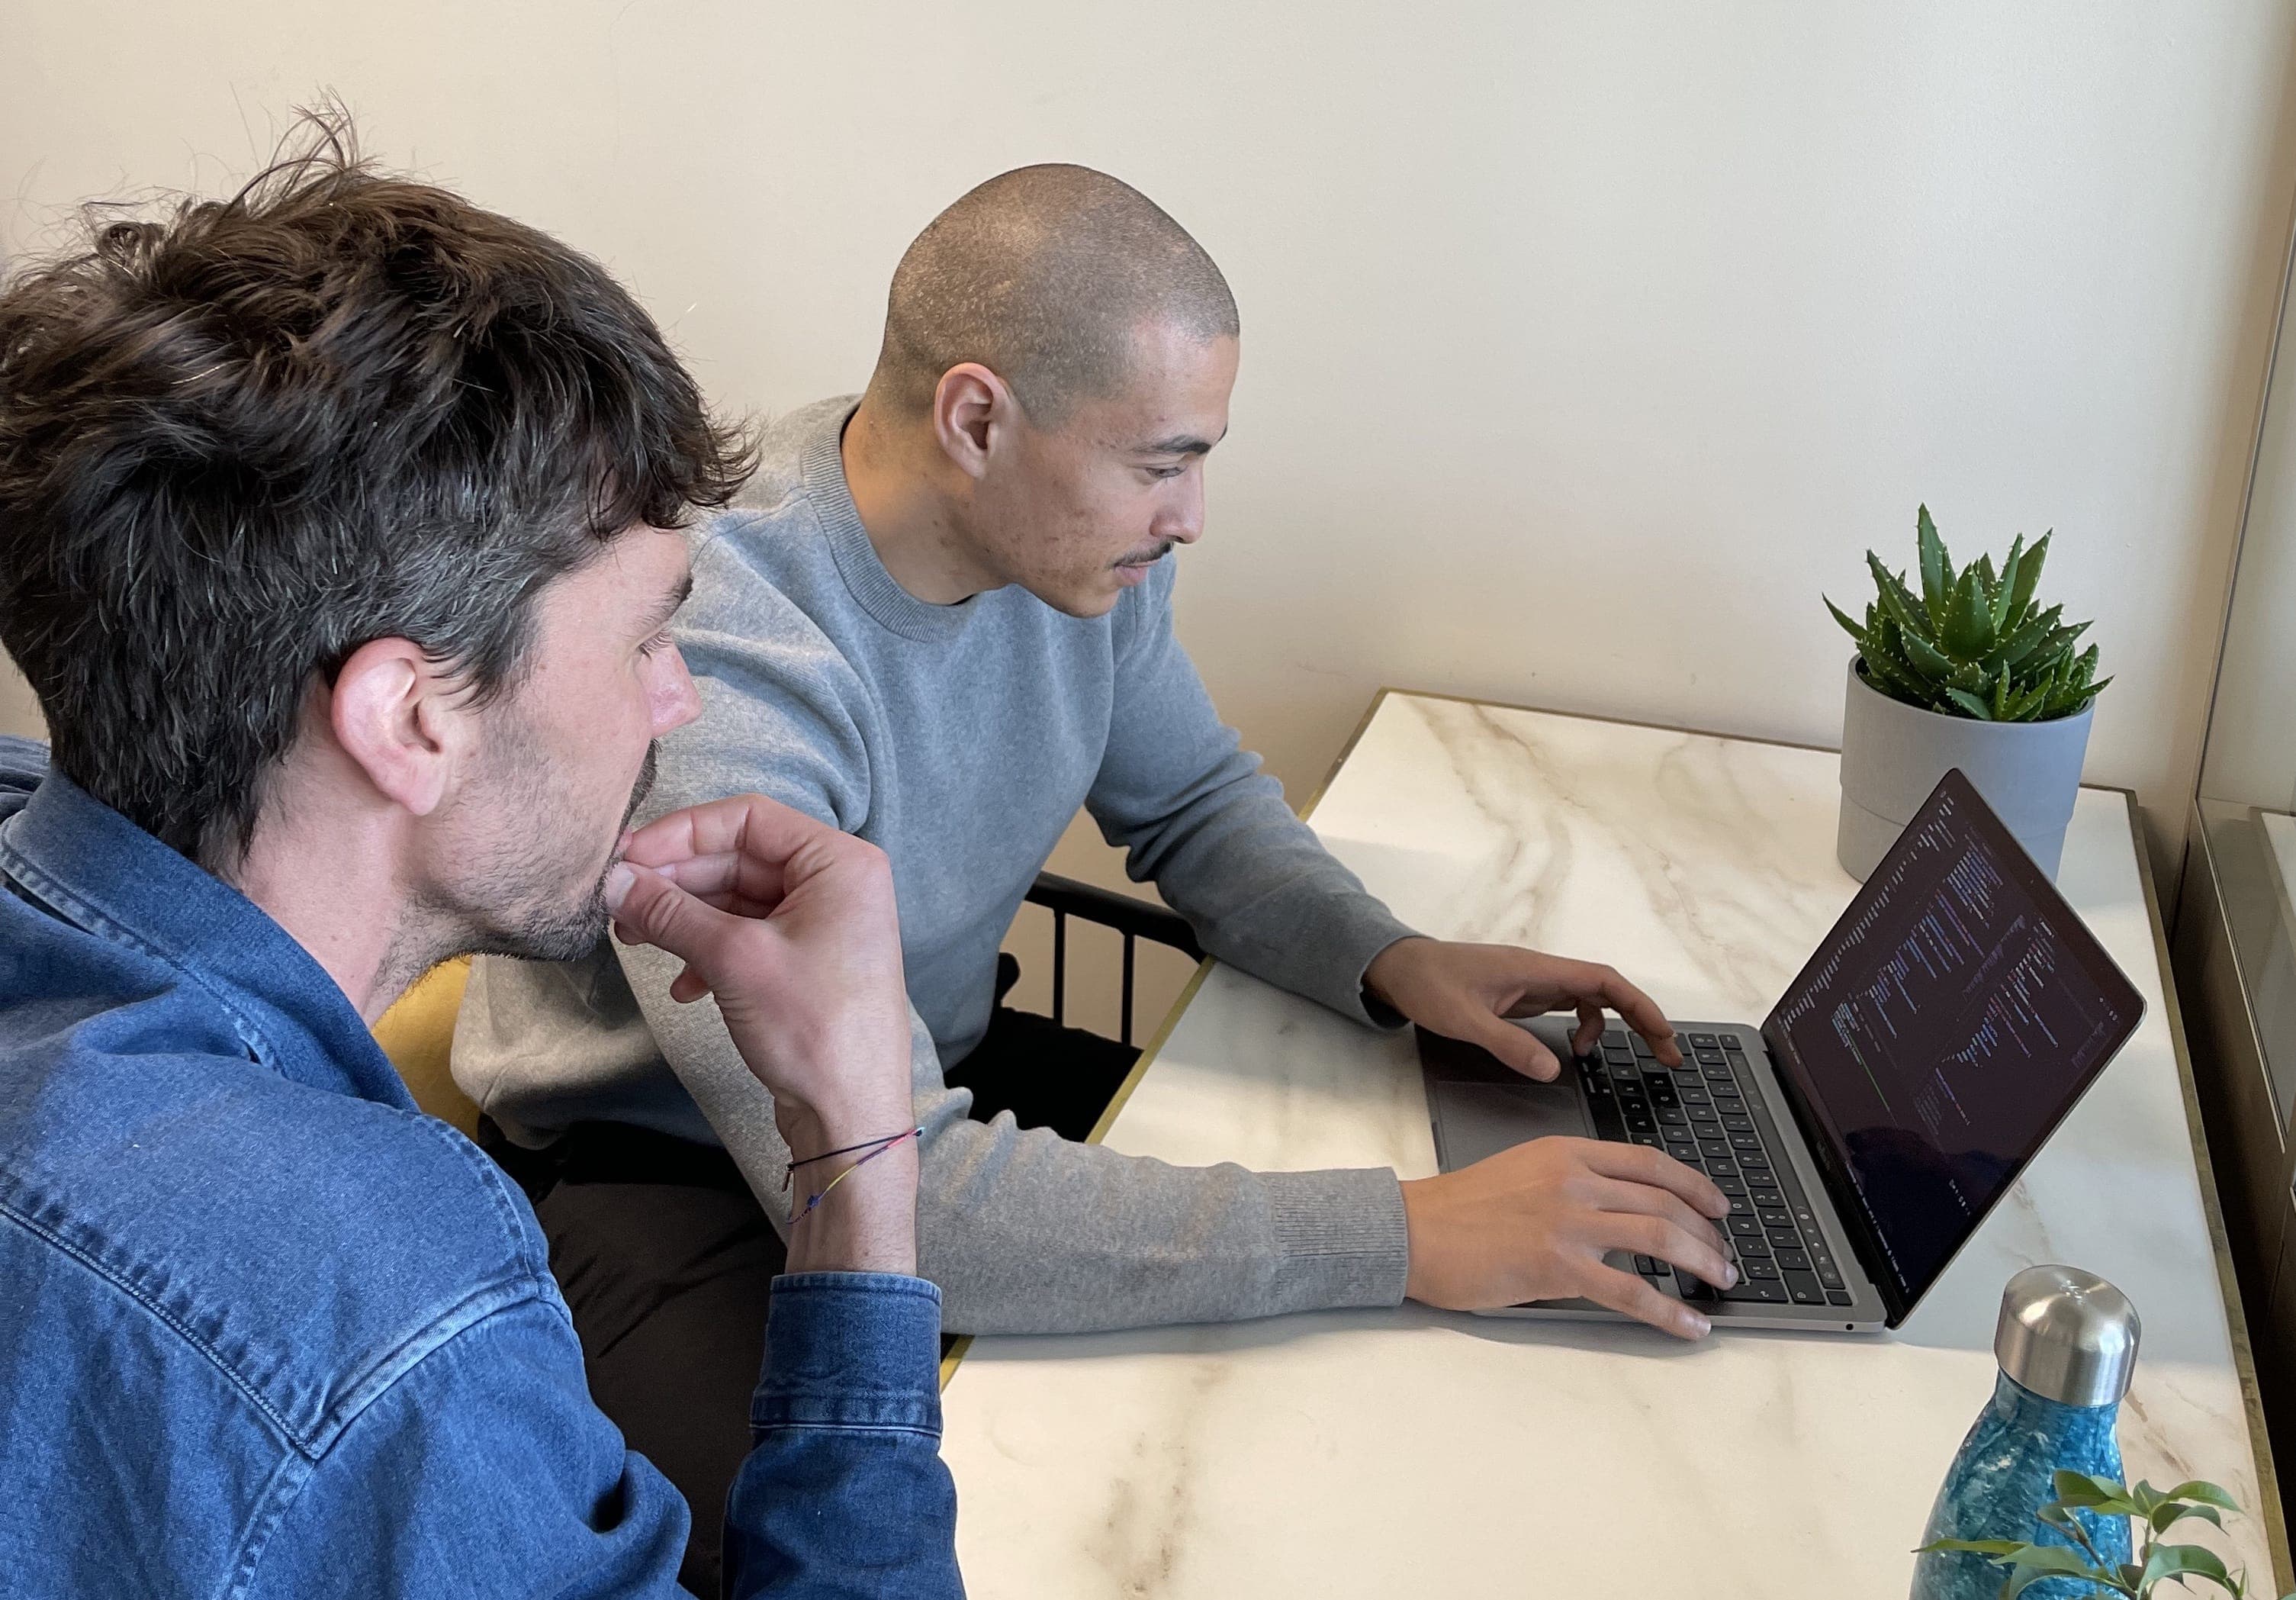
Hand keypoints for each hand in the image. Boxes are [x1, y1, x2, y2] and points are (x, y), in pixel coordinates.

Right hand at [605, 795, 915, 1273]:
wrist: (852, 1114)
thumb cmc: (812, 1028)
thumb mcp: (733, 959)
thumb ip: (671, 912)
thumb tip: (616, 881)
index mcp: (839, 862)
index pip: (748, 818)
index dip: (681, 833)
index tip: (627, 857)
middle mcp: (838, 884)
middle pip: (740, 858)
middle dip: (676, 880)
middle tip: (617, 901)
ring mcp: (825, 925)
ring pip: (738, 900)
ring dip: (684, 918)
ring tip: (633, 939)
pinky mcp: (808, 963)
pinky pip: (748, 937)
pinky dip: (709, 952)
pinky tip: (681, 986)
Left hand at [1364, 936, 1680, 1079]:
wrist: (1397, 967)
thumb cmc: (1428, 983)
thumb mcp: (1465, 1019)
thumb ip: (1507, 1043)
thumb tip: (1552, 1070)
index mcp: (1536, 969)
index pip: (1604, 981)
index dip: (1639, 1006)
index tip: (1664, 1035)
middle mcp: (1541, 972)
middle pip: (1608, 990)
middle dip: (1642, 1019)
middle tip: (1668, 1056)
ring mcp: (1533, 983)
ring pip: (1591, 999)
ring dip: (1616, 1025)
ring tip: (1630, 1058)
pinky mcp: (1522, 995)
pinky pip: (1569, 1007)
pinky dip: (1583, 1026)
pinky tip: (1575, 1050)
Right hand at [1400, 1138, 1732, 1338]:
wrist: (1414, 1231)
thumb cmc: (1459, 1209)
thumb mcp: (1522, 1170)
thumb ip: (1569, 1180)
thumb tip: (1616, 1209)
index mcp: (1566, 1153)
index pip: (1649, 1163)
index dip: (1694, 1185)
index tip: (1718, 1206)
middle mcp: (1574, 1180)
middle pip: (1663, 1200)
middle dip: (1706, 1231)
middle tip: (1724, 1255)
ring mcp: (1568, 1222)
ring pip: (1658, 1237)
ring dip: (1701, 1261)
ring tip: (1721, 1282)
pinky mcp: (1559, 1267)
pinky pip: (1631, 1291)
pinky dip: (1670, 1311)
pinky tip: (1690, 1325)